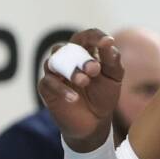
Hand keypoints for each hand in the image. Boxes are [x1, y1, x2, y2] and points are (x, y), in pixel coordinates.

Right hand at [35, 29, 124, 151]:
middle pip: (70, 47)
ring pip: (55, 60)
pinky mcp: (46, 86)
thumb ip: (112, 60)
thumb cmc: (103, 95)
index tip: (107, 42)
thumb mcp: (113, 77)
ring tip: (84, 81)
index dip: (96, 36)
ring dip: (70, 70)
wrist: (94, 122)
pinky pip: (48, 81)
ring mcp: (56, 71)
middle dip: (83, 57)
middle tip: (94, 70)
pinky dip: (62, 89)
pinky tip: (74, 98)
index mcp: (86, 51)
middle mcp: (68, 57)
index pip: (87, 36)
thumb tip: (109, 42)